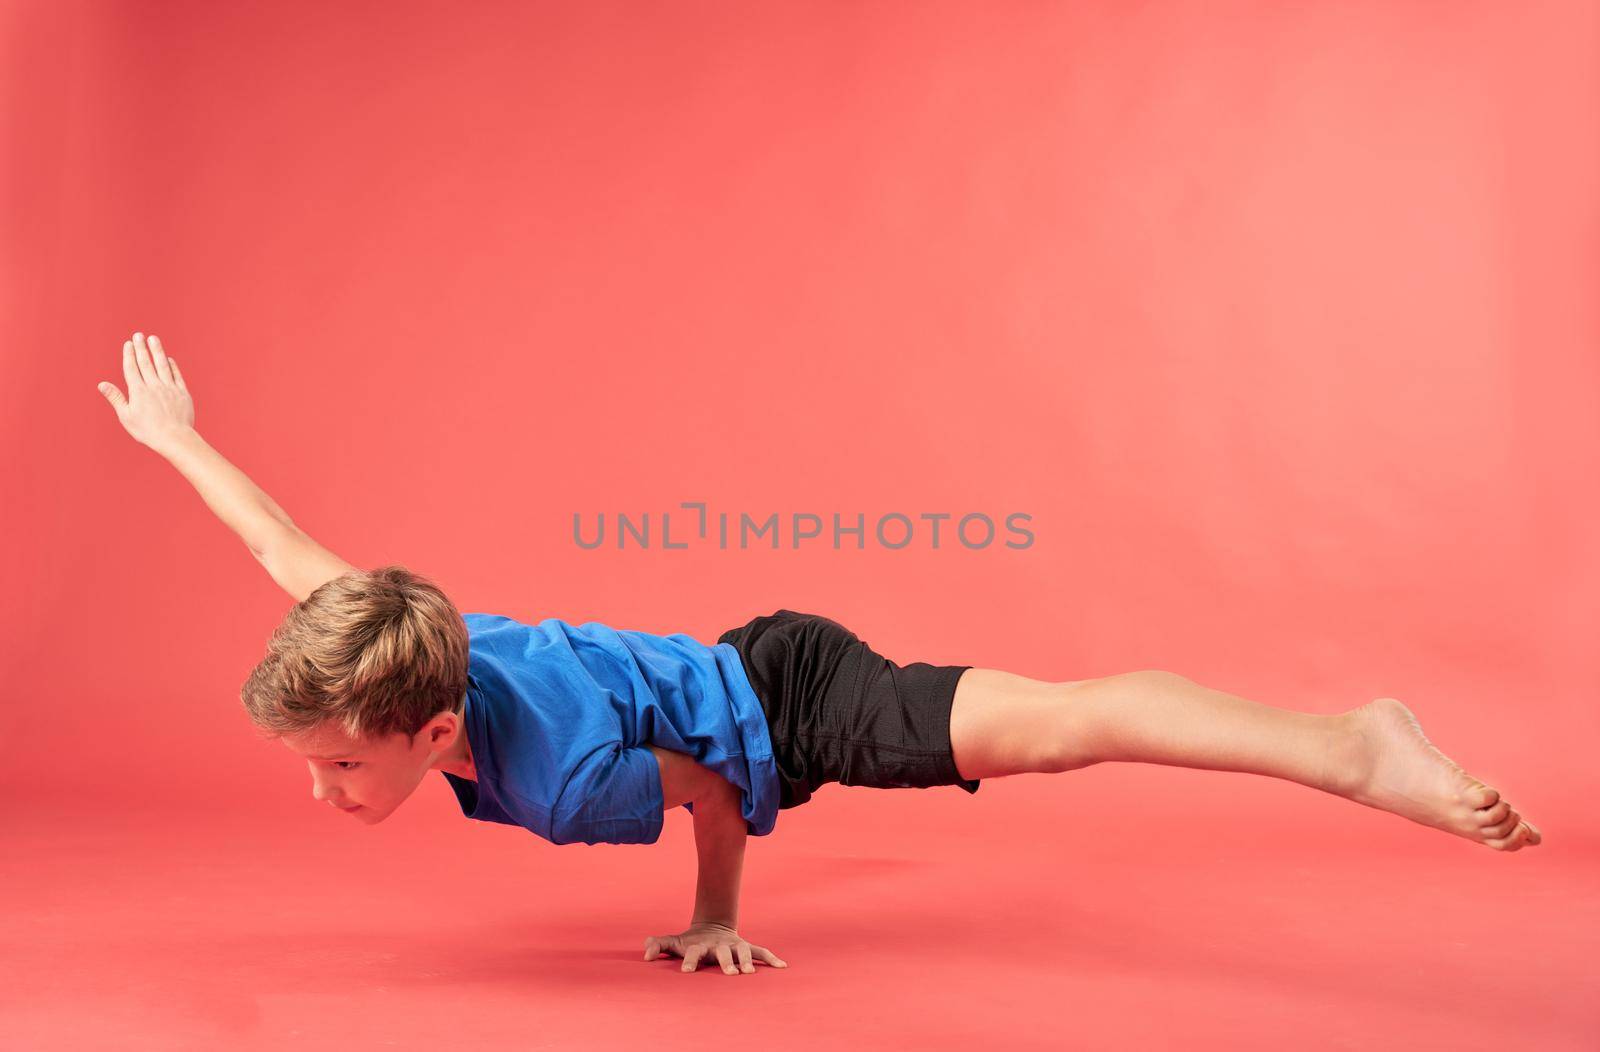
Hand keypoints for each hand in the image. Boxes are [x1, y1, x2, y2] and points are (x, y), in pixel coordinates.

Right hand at [97, 332, 194, 450]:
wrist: (175, 438)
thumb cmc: (148, 430)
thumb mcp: (126, 416)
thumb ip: (116, 398)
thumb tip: (101, 384)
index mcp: (138, 391)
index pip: (132, 368)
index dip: (129, 354)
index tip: (128, 343)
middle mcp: (153, 386)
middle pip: (146, 362)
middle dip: (141, 347)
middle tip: (138, 335)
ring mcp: (169, 388)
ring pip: (162, 365)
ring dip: (157, 350)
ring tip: (153, 339)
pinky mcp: (182, 393)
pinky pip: (177, 375)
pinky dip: (172, 366)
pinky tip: (169, 359)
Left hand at [643, 922, 787, 974]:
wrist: (712, 926)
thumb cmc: (690, 941)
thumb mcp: (673, 942)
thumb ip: (658, 945)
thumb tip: (646, 955)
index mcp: (700, 945)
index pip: (694, 952)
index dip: (689, 961)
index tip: (686, 972)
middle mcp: (719, 945)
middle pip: (723, 953)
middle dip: (727, 962)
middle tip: (730, 974)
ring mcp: (734, 945)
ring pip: (744, 951)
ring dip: (748, 961)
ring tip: (751, 973)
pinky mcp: (746, 947)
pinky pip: (761, 951)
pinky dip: (771, 958)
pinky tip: (782, 967)